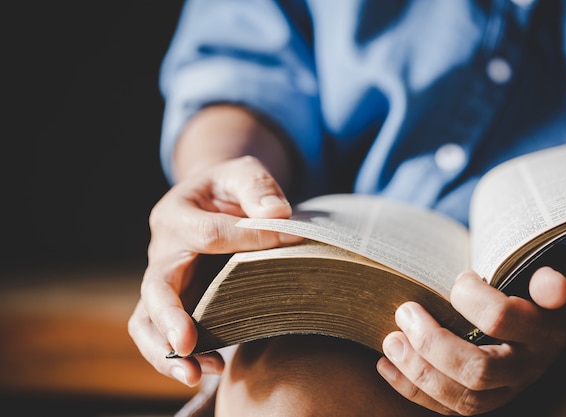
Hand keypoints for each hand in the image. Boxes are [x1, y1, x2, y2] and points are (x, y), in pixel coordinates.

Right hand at [128, 156, 301, 385]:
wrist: (213, 201)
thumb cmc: (229, 188)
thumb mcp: (243, 172)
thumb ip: (257, 186)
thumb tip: (278, 215)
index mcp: (175, 214)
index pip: (207, 234)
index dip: (247, 240)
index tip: (287, 242)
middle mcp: (162, 251)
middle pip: (156, 287)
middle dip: (170, 317)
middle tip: (187, 344)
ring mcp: (165, 281)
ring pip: (147, 320)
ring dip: (167, 352)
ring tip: (197, 374)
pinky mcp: (176, 304)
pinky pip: (164, 334)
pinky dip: (181, 356)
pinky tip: (209, 369)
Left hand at [377, 267, 565, 414]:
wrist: (543, 313)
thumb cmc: (534, 288)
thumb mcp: (547, 275)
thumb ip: (548, 278)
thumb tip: (553, 285)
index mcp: (543, 330)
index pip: (500, 318)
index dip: (468, 296)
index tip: (459, 277)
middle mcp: (527, 366)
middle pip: (478, 371)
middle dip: (432, 344)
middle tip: (405, 312)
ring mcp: (507, 389)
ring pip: (463, 399)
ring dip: (418, 372)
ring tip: (390, 342)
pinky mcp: (485, 399)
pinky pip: (449, 408)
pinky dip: (412, 390)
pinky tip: (385, 366)